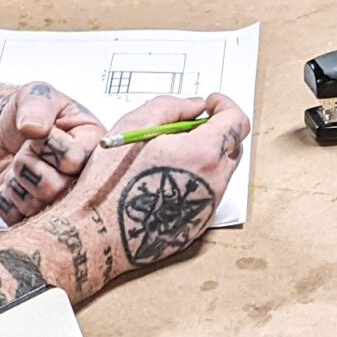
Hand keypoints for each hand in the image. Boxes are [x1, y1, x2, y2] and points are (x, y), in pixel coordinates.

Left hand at [0, 81, 103, 222]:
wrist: (11, 132)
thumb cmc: (33, 113)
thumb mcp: (36, 94)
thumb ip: (37, 104)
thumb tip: (34, 127)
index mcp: (93, 145)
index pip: (73, 159)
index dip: (48, 147)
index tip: (42, 133)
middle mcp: (82, 178)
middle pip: (54, 189)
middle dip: (27, 165)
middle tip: (27, 150)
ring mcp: (61, 200)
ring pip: (33, 206)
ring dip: (14, 182)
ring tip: (21, 165)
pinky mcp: (37, 215)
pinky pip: (15, 217)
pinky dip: (4, 199)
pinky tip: (13, 182)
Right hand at [54, 92, 249, 282]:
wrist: (99, 233)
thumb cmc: (112, 182)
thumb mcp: (135, 126)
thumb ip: (172, 107)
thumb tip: (196, 106)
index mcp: (203, 154)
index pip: (238, 122)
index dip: (225, 106)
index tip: (211, 103)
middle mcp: (214, 182)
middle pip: (232, 147)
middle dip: (215, 131)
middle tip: (184, 128)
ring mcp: (208, 206)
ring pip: (220, 172)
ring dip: (203, 157)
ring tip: (166, 157)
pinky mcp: (198, 225)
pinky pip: (206, 194)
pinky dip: (194, 181)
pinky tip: (163, 181)